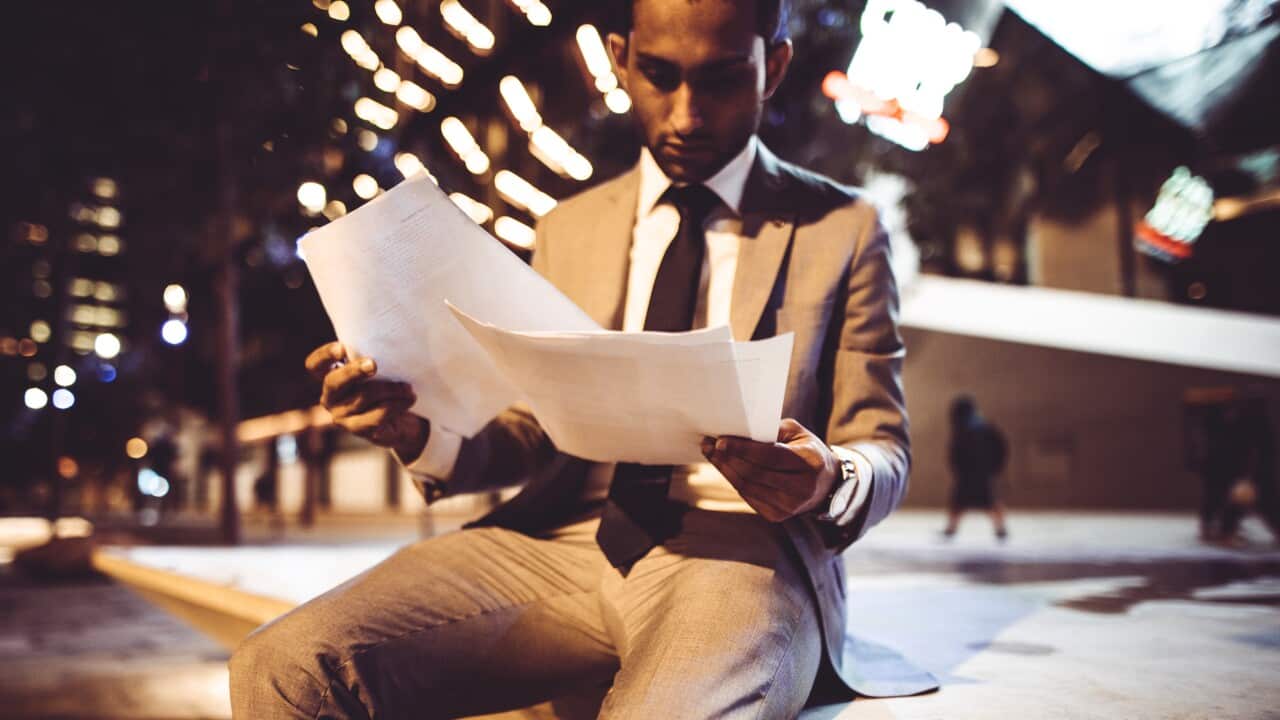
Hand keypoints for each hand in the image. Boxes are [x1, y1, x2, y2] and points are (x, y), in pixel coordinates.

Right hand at [304, 342, 428, 458]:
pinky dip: (396, 405)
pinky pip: (377, 416)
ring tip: (407, 387)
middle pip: (333, 382)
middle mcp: (330, 397)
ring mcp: (341, 416)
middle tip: (373, 365)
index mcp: (329, 377)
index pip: (315, 365)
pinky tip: (409, 399)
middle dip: (353, 371)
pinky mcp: (357, 430)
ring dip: (390, 389)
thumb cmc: (386, 386)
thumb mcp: (377, 371)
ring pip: (362, 397)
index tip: (342, 348)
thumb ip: (372, 360)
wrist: (401, 420)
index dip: (324, 355)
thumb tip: (387, 345)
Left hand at [701, 418, 838, 522]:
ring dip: (725, 470)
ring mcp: (789, 506)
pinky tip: (725, 467)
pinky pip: (748, 496)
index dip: (742, 449)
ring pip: (747, 487)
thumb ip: (771, 431)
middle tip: (709, 445)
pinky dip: (734, 480)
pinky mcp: (777, 516)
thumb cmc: (807, 451)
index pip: (770, 456)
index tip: (720, 441)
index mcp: (810, 463)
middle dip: (728, 458)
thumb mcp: (797, 434)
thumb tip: (737, 432)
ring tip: (712, 454)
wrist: (825, 485)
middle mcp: (801, 488)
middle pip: (755, 473)